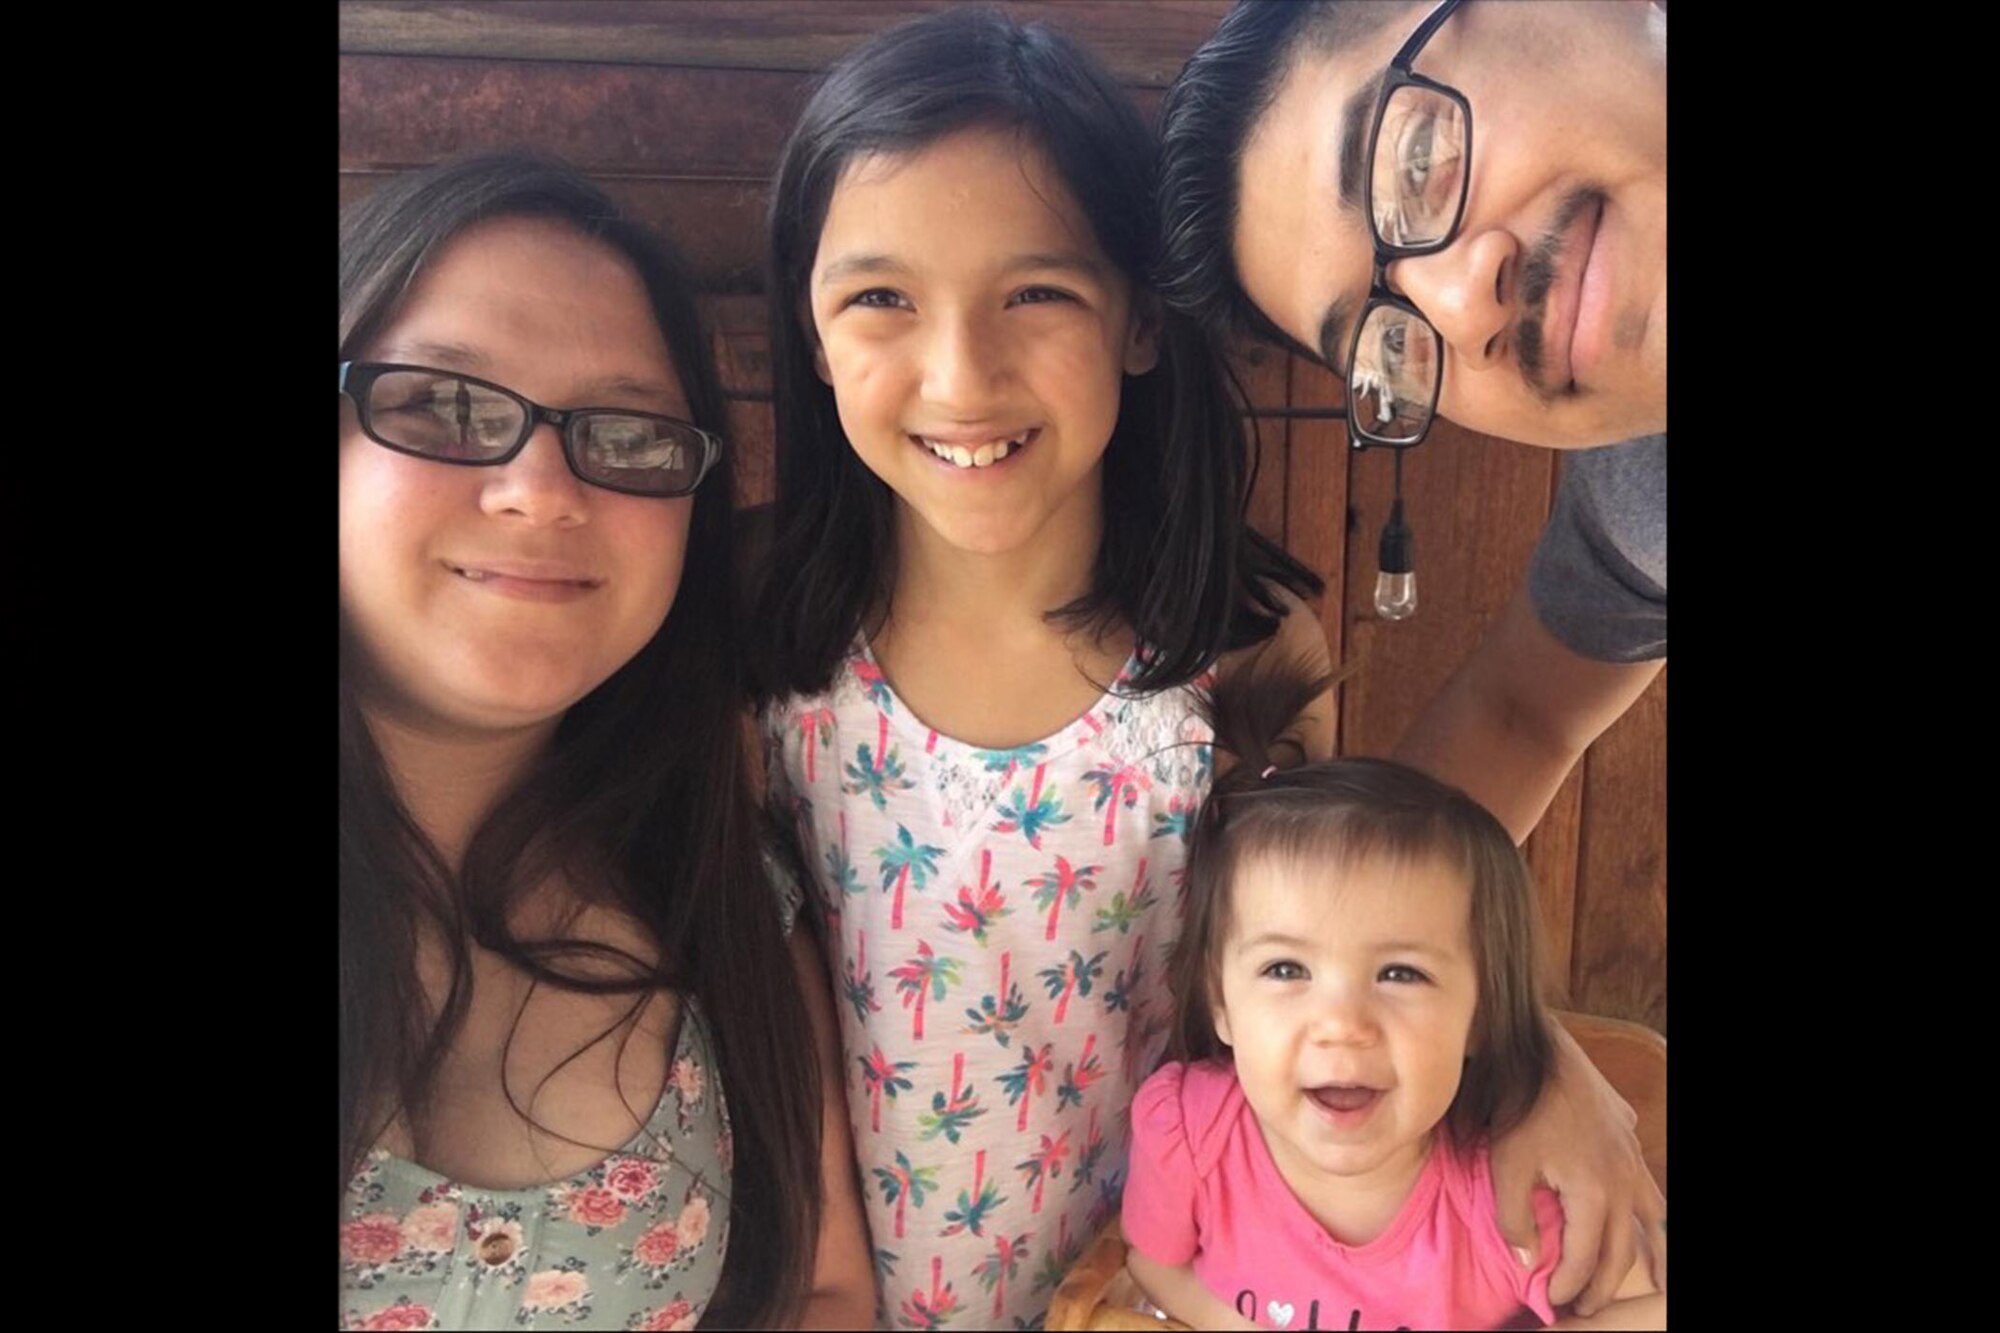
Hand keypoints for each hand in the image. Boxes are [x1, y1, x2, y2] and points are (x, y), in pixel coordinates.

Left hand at [1490, 1023, 1665, 1315]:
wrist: (1538, 1048)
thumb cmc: (1518, 1107)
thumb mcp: (1505, 1166)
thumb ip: (1515, 1220)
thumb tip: (1529, 1260)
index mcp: (1595, 1192)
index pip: (1586, 1257)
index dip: (1569, 1285)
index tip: (1552, 1300)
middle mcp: (1624, 1179)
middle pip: (1623, 1248)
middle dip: (1605, 1284)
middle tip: (1588, 1306)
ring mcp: (1631, 1155)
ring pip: (1652, 1217)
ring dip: (1651, 1253)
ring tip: (1654, 1280)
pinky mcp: (1627, 1134)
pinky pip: (1647, 1183)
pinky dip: (1651, 1211)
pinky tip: (1645, 1215)